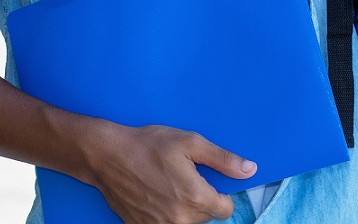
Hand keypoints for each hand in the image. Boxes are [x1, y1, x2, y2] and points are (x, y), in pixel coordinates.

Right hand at [88, 123, 253, 223]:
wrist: (107, 155)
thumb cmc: (148, 145)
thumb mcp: (189, 142)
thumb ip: (223, 159)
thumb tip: (250, 169)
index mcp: (196, 197)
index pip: (226, 209)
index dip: (220, 194)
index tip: (206, 181)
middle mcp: (180, 218)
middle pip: (205, 217)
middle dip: (200, 200)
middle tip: (181, 178)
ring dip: (183, 210)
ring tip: (167, 187)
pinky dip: (164, 216)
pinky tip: (154, 197)